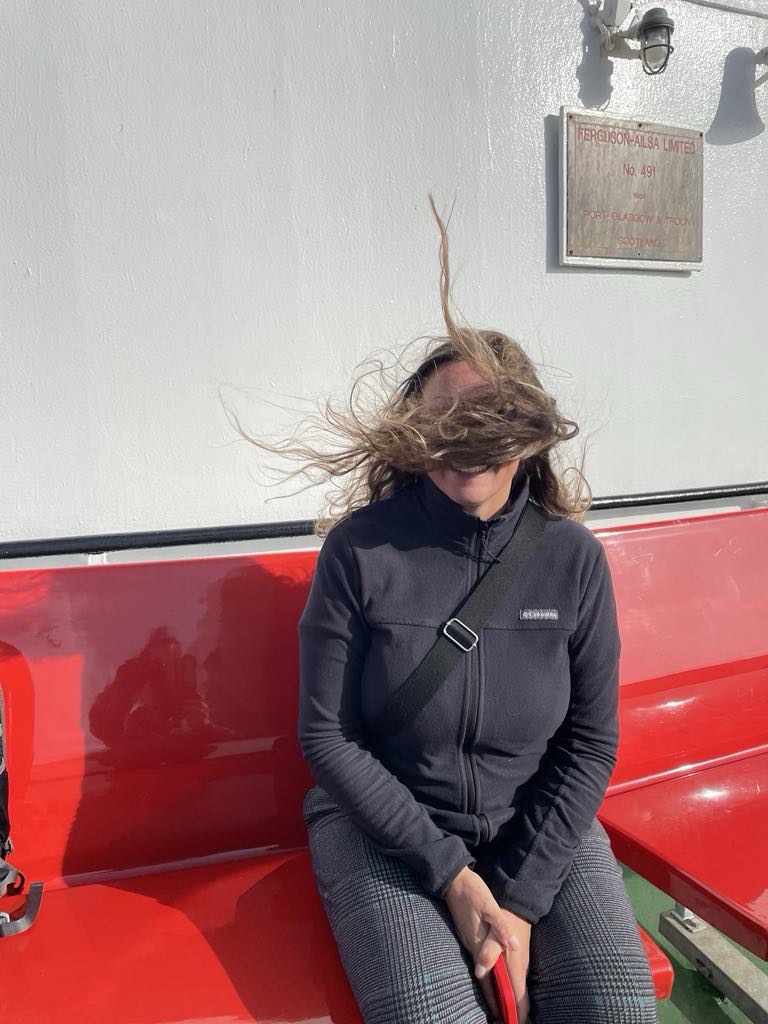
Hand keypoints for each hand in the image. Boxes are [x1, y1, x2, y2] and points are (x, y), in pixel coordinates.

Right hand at [444, 867, 530, 1021]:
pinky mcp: (468, 936)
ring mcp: (469, 942)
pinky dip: (486, 974)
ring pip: (481, 973)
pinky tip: (489, 977)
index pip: (489, 980)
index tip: (508, 1016)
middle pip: (485, 981)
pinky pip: (478, 962)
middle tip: (506, 1017)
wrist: (453, 879)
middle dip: (495, 1001)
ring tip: (500, 1006)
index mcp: (479, 944)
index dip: (498, 999)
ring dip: (490, 989)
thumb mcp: (490, 906)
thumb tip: (512, 945)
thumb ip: (500, 928)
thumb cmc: (473, 892)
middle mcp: (473, 947)